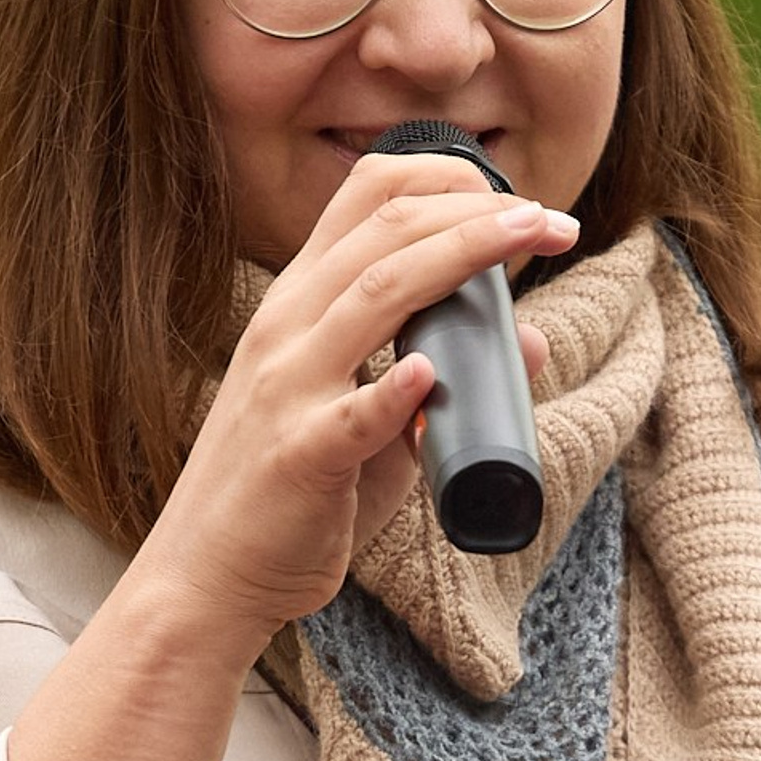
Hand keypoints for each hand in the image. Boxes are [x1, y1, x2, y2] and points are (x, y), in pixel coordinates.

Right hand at [138, 154, 574, 661]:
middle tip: (554, 222)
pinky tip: (430, 374)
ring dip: (459, 258)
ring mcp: (286, 388)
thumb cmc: (296, 496)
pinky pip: (348, 417)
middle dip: (475, 212)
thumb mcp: (375, 424)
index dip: (447, 182)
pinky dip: (391, 392)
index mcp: (301, 305)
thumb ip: (444, 378)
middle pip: (384, 232)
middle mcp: (288, 328)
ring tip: (527, 238)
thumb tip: (532, 340)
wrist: (206, 578)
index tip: (522, 204)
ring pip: (374, 295)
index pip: (366, 199)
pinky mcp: (296, 457)